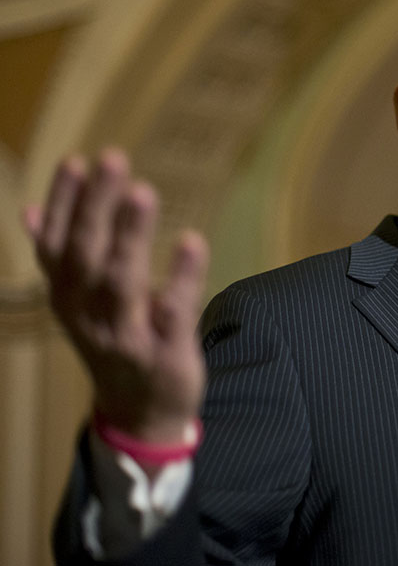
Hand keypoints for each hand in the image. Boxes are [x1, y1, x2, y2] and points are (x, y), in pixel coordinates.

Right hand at [23, 149, 209, 443]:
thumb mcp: (78, 304)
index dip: (64, 204)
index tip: (77, 161)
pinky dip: (181, 277)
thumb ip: (59, 258)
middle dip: (95, 207)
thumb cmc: (113, 343)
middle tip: (112, 159)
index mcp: (66, 298)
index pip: (56, 246)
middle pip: (85, 257)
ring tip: (142, 192)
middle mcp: (88, 316)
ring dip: (130, 236)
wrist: (139, 415)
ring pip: (121, 283)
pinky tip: (192, 241)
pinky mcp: (166, 353)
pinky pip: (173, 312)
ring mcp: (126, 336)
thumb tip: (28, 210)